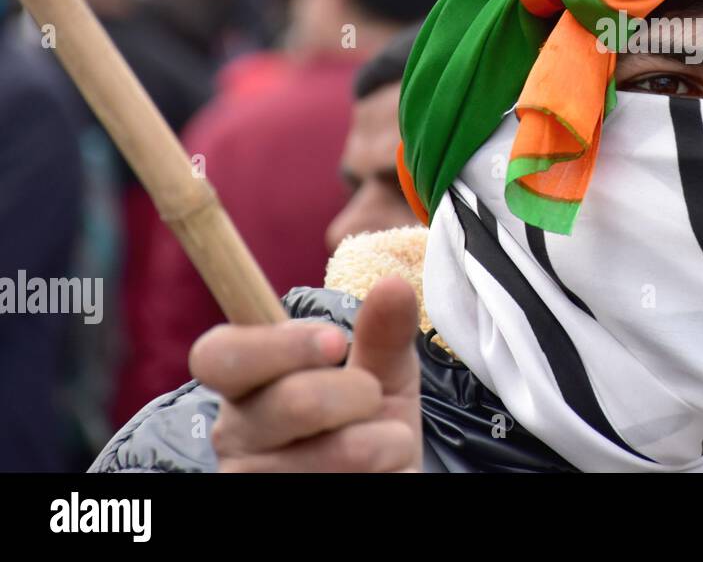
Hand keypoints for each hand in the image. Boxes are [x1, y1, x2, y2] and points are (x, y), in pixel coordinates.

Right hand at [190, 276, 422, 471]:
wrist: (385, 481)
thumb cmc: (373, 424)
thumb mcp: (383, 374)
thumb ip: (383, 332)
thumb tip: (392, 284)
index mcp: (248, 383)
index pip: (217, 354)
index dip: (279, 345)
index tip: (336, 342)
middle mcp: (236, 435)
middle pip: (293, 400)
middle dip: (357, 394)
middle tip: (373, 399)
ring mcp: (252, 481)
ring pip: (334, 455)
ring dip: (384, 445)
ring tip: (385, 448)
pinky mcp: (275, 511)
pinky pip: (354, 487)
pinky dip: (389, 476)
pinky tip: (382, 475)